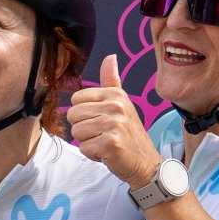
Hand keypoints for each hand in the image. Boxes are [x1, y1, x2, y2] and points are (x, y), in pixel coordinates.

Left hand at [66, 55, 159, 186]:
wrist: (146, 162)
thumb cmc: (129, 134)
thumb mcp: (122, 103)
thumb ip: (112, 81)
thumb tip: (110, 57)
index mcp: (115, 94)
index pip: (76, 99)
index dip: (84, 114)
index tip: (101, 120)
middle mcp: (116, 106)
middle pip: (73, 115)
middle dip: (83, 129)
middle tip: (103, 134)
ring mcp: (114, 125)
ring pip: (76, 132)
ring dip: (87, 142)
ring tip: (105, 142)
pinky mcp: (110, 144)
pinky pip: (84, 148)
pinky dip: (92, 154)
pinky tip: (107, 153)